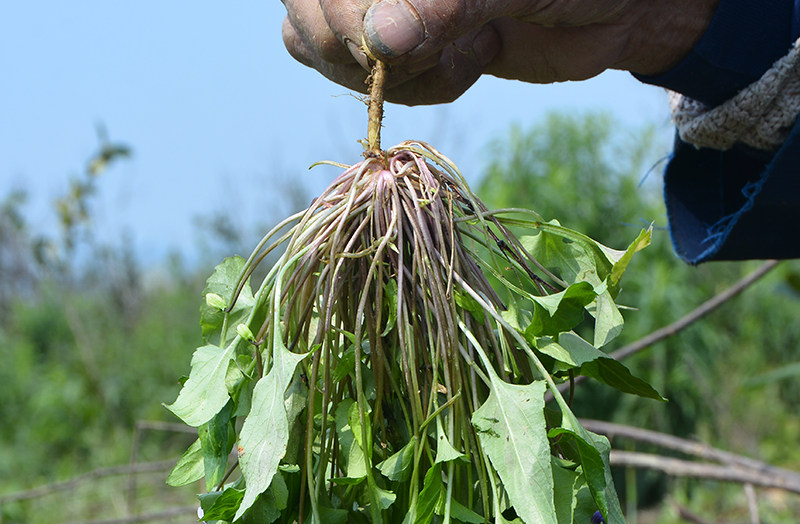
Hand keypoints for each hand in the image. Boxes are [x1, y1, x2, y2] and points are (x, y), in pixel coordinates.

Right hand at [282, 0, 718, 104]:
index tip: (386, 48)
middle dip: (361, 50)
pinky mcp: (406, 47)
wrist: (614, 6)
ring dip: (396, 75)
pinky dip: (417, 90)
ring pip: (329, 53)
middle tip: (434, 47)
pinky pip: (372, 83)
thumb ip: (448, 3)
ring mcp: (385, 4)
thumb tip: (379, 40)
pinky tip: (469, 62)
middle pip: (304, 14)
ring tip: (469, 48)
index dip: (334, 14)